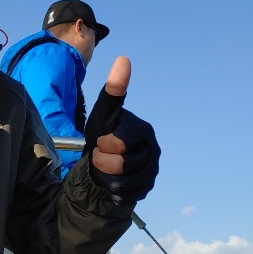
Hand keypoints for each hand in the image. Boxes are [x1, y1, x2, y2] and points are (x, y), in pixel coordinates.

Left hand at [84, 56, 159, 203]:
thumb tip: (123, 59)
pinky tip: (109, 180)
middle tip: (99, 156)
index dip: (105, 145)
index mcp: (143, 131)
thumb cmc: (101, 137)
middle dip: (102, 162)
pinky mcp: (145, 189)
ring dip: (105, 176)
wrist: (100, 167)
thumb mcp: (102, 115)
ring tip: (103, 167)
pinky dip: (111, 189)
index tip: (99, 143)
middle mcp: (152, 152)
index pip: (122, 142)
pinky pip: (125, 194)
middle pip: (122, 164)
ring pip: (123, 181)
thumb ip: (113, 91)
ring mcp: (151, 172)